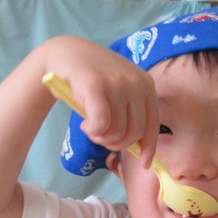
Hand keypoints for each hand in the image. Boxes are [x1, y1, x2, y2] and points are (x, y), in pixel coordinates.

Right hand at [43, 37, 158, 165]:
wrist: (65, 54)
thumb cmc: (92, 81)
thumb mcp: (119, 93)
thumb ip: (130, 114)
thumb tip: (142, 150)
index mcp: (146, 84)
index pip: (153, 125)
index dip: (149, 148)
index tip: (144, 163)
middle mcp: (136, 82)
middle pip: (134, 133)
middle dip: (116, 144)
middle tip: (101, 137)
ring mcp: (117, 82)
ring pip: (117, 132)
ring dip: (101, 138)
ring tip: (91, 127)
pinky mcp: (97, 85)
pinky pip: (102, 125)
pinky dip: (93, 132)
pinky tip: (85, 124)